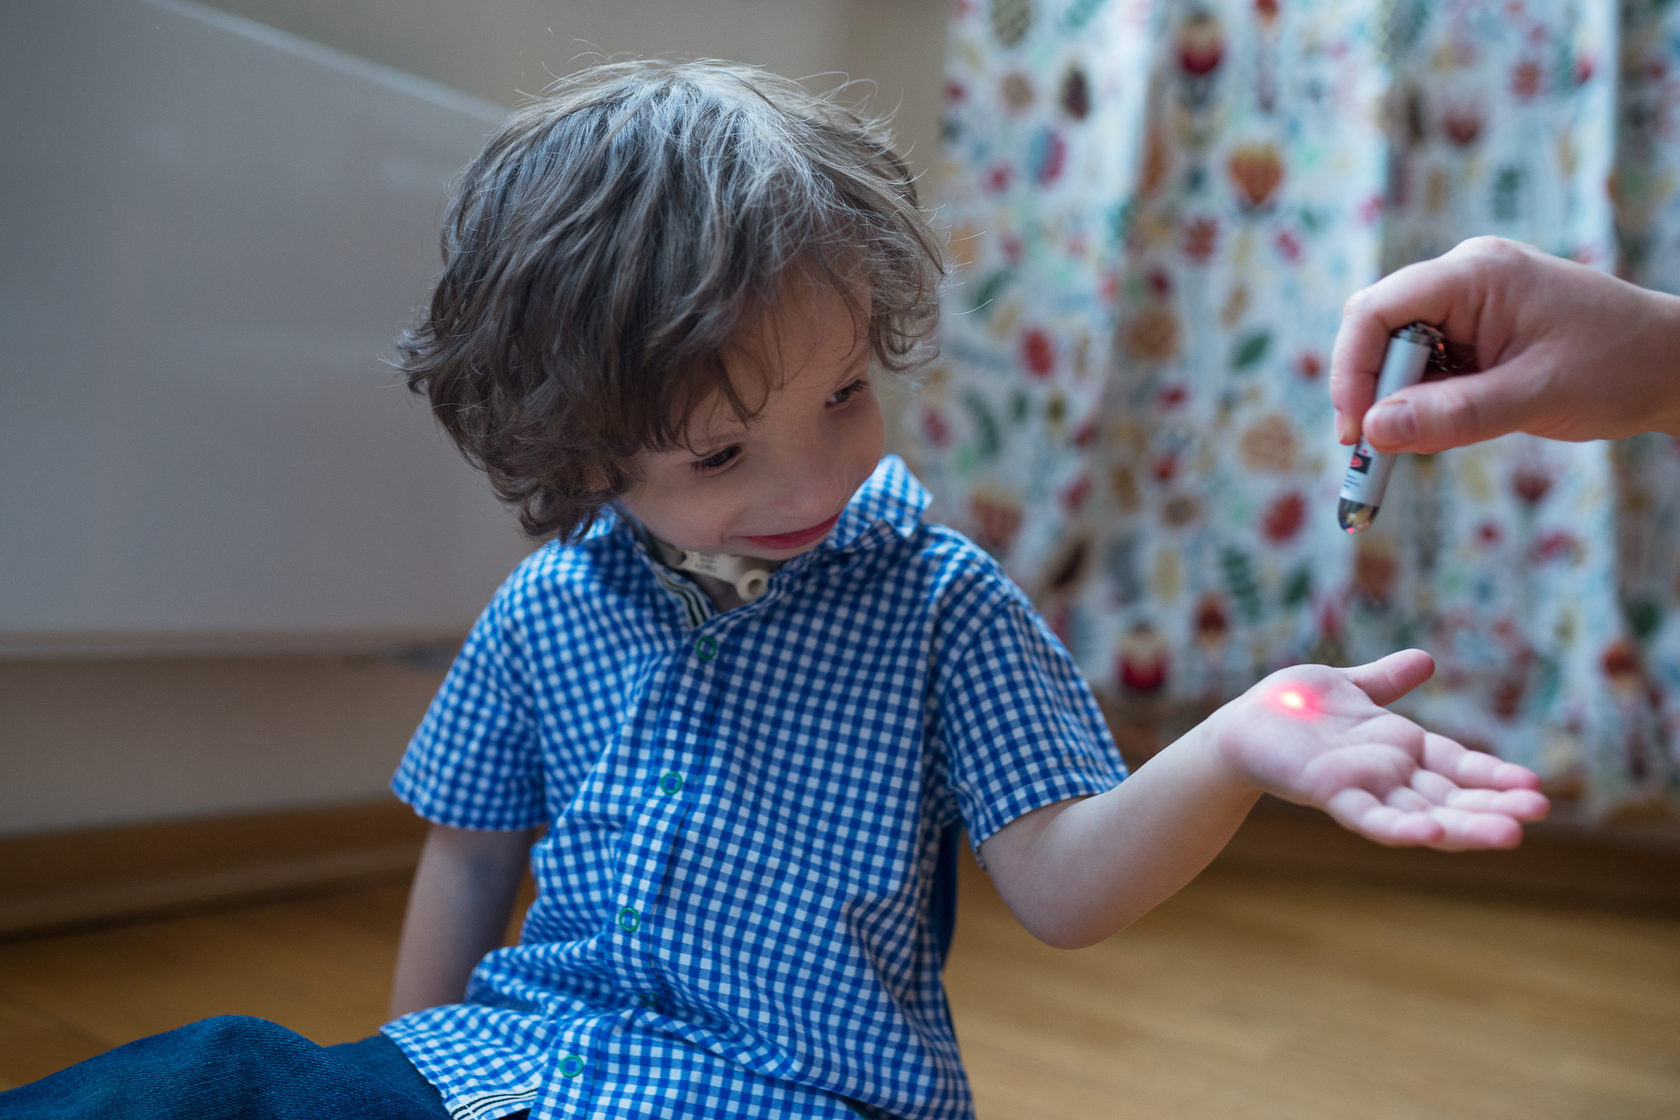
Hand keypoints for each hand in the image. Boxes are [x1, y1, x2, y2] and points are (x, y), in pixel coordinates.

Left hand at [1211, 649, 1549, 849]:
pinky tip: (1430, 833)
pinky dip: (1401, 826)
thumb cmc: (1292, 707)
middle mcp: (1388, 773)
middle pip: (1451, 796)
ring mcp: (1362, 787)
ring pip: (1422, 814)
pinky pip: (1370, 817)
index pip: (1458, 765)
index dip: (1492, 776)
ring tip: (1508, 836)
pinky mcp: (1330, 794)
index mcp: (1399, 747)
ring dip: (1463, 827)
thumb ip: (1387, 681)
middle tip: (1538, 815)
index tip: (1534, 786)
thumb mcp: (1349, 687)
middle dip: (1494, 807)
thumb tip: (1426, 660)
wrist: (1241, 723)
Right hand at [1330, 236, 1679, 452]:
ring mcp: (1467, 305)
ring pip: (1397, 353)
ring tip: (1421, 442)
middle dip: (1370, 391)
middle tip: (1373, 451)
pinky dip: (1422, 403)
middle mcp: (1462, 279)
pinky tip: (1444, 426)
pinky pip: (1424, 367)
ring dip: (1398, 401)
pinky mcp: (1473, 333)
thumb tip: (1373, 432)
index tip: (1356, 432)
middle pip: (1378, 330)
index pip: (1378, 311)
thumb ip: (1452, 415)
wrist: (1672, 366)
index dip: (1354, 370)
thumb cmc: (1618, 368)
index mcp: (1475, 274)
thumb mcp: (1534, 397)